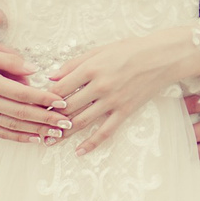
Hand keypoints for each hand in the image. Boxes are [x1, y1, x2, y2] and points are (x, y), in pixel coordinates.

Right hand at [0, 41, 67, 144]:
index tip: (62, 102)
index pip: (22, 93)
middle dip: (47, 119)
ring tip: (57, 135)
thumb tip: (34, 69)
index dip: (44, 99)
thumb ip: (7, 59)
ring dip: (36, 131)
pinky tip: (33, 139)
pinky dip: (17, 136)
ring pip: (12, 125)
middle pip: (20, 112)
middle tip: (68, 123)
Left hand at [46, 27, 194, 154]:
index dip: (45, 98)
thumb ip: (75, 63)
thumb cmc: (132, 49)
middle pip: (67, 107)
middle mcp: (100, 86)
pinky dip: (91, 143)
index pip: (59, 88)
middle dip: (50, 117)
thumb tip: (52, 77)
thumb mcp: (101, 49)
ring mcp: (113, 101)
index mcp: (91, 69)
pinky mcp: (125, 111)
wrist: (163, 56)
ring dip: (63, 132)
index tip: (36, 104)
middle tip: (38, 124)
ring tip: (50, 140)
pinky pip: (106, 131)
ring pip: (82, 121)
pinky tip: (79, 151)